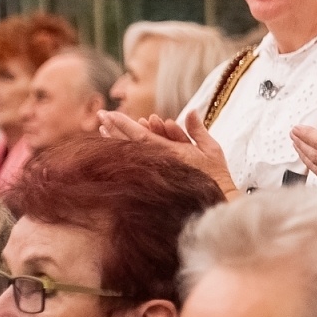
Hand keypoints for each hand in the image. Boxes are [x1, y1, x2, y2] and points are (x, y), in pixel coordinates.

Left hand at [98, 109, 237, 197]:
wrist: (213, 205)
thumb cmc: (216, 176)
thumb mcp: (212, 149)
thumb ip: (198, 130)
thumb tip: (191, 110)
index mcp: (172, 153)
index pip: (141, 136)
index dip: (124, 124)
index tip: (109, 114)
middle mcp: (160, 163)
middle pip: (130, 144)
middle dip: (115, 128)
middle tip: (101, 115)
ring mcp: (156, 172)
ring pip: (131, 154)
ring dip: (116, 139)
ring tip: (102, 128)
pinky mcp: (155, 180)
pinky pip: (135, 164)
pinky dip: (124, 153)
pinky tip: (114, 146)